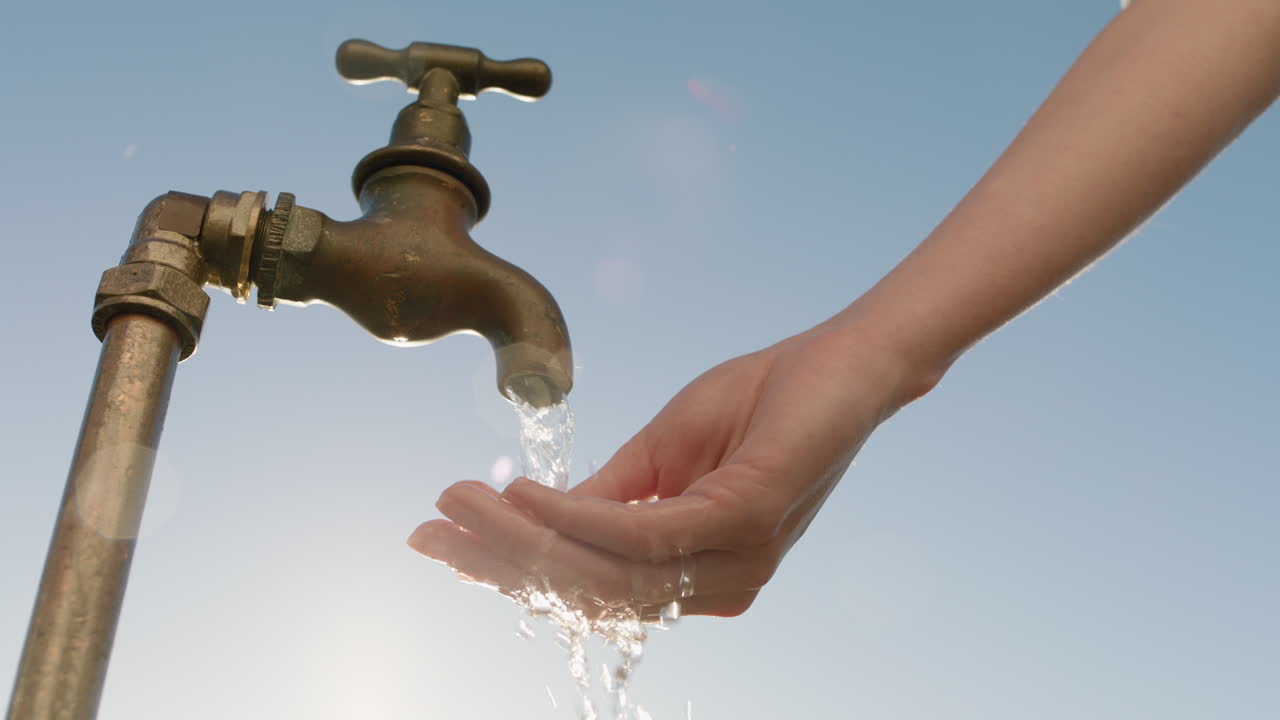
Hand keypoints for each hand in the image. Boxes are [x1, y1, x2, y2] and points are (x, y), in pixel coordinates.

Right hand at [408, 322, 917, 618]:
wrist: (846, 361)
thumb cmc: (761, 401)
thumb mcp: (664, 451)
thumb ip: (608, 496)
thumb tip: (536, 520)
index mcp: (696, 571)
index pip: (590, 587)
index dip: (511, 570)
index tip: (441, 539)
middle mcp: (716, 584)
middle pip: (586, 594)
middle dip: (499, 566)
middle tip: (427, 533)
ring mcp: (732, 562)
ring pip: (602, 574)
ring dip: (521, 541)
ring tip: (458, 504)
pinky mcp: (742, 523)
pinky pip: (637, 534)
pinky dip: (572, 517)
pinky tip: (522, 495)